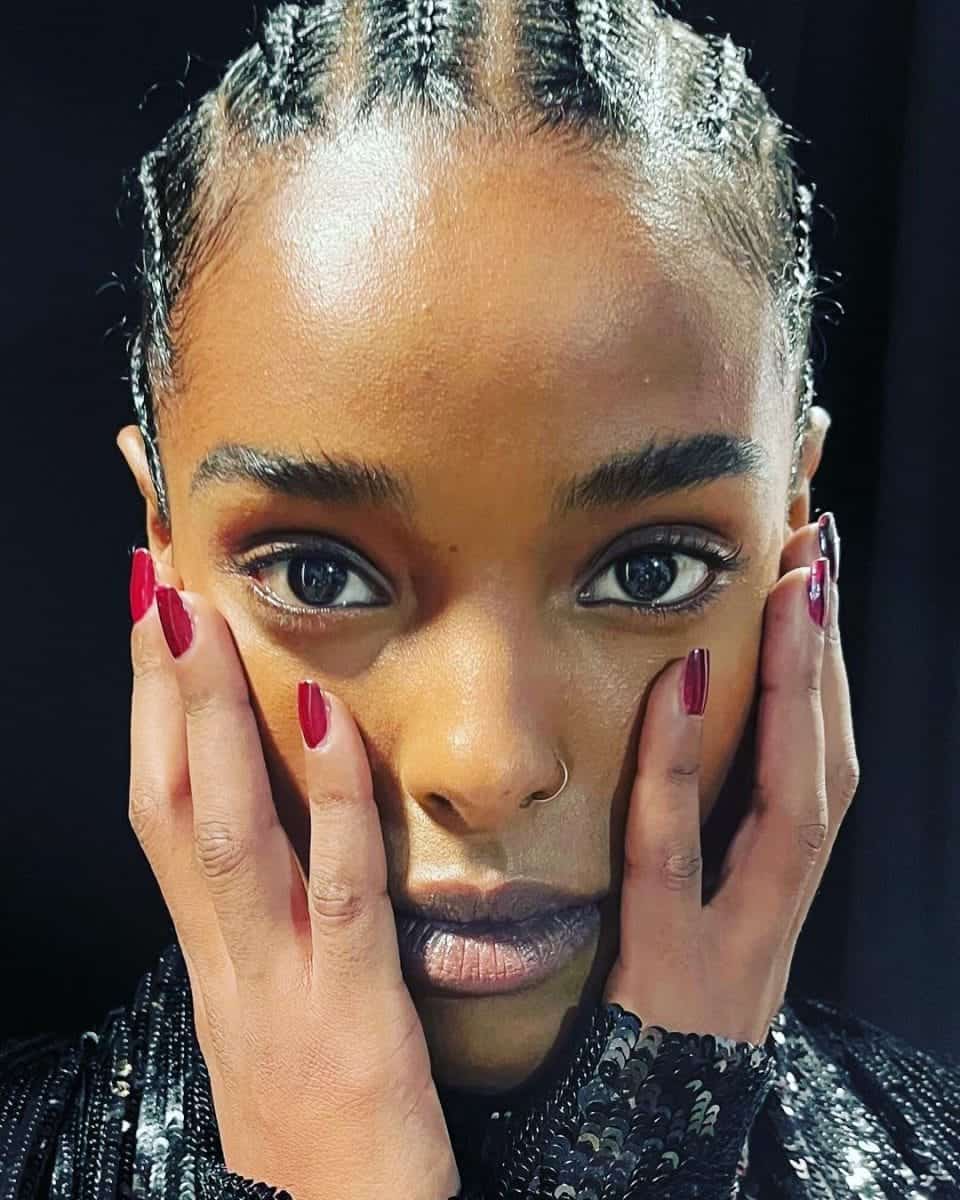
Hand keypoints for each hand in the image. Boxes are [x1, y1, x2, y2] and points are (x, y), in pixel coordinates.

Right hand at [126, 550, 459, 1199]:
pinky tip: (325, 716)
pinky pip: (334, 887)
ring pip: (225, 830)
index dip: (151, 713)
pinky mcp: (350, 1015)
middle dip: (158, 687)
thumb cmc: (319, 1136)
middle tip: (156, 577)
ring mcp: (278, 987)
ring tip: (200, 612)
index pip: (162, 812)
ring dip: (208, 716)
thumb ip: (274, 930)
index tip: (155, 620)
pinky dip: (326, 797)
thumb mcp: (276, 1019)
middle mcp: (226, 962)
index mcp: (215, 958)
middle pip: (169, 802)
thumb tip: (284, 840)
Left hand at [604, 517, 857, 1044]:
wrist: (630, 1150)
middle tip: (821, 550)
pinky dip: (681, 774)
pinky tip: (681, 688)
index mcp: (769, 902)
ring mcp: (736, 951)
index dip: (827, 679)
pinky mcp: (673, 978)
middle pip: (833, 773)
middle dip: (833, 662)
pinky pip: (676, 862)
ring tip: (794, 589)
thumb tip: (661, 730)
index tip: (814, 581)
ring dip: (802, 694)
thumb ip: (682, 839)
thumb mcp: (677, 925)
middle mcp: (774, 920)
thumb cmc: (638, 1028)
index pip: (820, 772)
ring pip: (796, 809)